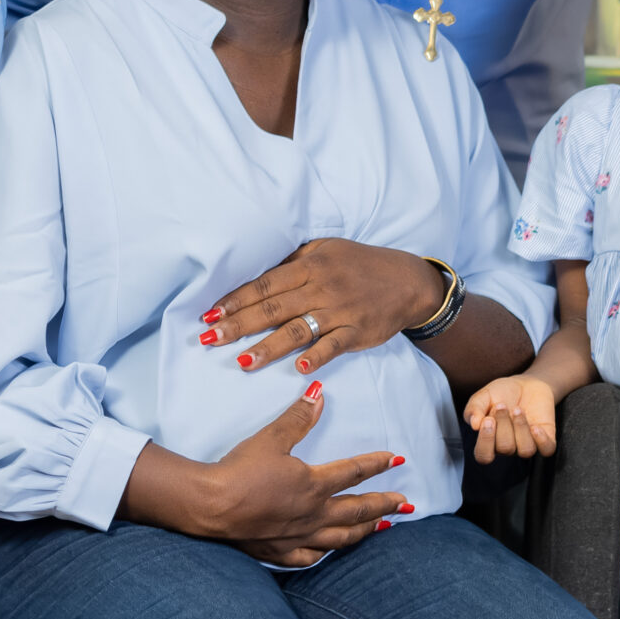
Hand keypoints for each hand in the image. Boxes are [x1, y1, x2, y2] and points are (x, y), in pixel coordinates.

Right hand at [141, 383, 411, 567]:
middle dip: (384, 504)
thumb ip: (298, 418)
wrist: (211, 506)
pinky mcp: (280, 551)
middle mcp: (313, 514)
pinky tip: (328, 551)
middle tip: (406, 503)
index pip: (353, 472)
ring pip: (341, 537)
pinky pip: (311, 556)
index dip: (377, 463)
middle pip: (358, 510)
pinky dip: (325, 553)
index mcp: (313, 484)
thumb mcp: (271, 438)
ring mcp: (298, 537)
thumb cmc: (239, 470)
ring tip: (382, 527)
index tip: (398, 459)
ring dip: (365, 530)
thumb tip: (319, 393)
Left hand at [203, 239, 442, 374]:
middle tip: (210, 339)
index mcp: (310, 265)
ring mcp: (340, 311)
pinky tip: (298, 368)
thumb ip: (292, 260)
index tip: (211, 314)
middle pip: (274, 308)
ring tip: (242, 362)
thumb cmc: (360, 264)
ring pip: (298, 330)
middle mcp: (322, 287)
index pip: (265, 284)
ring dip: (268, 347)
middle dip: (239, 324)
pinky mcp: (358, 331)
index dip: (236, 299)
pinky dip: (317, 356)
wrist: (409, 281)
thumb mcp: (326, 250)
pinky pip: (334, 346)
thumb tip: (255, 273)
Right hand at [464, 375, 558, 462]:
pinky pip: (546, 449)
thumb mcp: (484, 396)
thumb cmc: (502, 392)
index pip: (484, 456)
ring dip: (521, 428)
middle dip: (503, 424)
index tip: (487, 420)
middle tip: (502, 405)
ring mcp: (527, 443)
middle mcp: (509, 446)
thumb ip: (474, 408)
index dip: (486, 442)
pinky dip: (542, 439)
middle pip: (505, 448)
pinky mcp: (546, 437)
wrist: (527, 384)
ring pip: (525, 450)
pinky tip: (536, 426)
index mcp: (490, 440)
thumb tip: (474, 424)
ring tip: (518, 409)